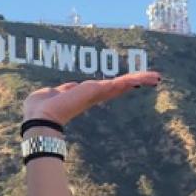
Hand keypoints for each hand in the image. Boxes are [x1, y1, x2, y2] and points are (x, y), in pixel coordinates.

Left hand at [22, 71, 160, 125]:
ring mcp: (95, 94)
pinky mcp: (96, 91)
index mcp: (81, 96)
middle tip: (153, 78)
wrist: (40, 118)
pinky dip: (132, 79)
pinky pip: (117, 83)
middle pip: (115, 87)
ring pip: (119, 85)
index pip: (102, 89)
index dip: (115, 85)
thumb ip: (59, 91)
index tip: (129, 82)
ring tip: (155, 77)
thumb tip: (62, 90)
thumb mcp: (50, 94)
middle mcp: (91, 95)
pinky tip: (148, 77)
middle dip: (133, 81)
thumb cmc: (39, 108)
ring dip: (138, 79)